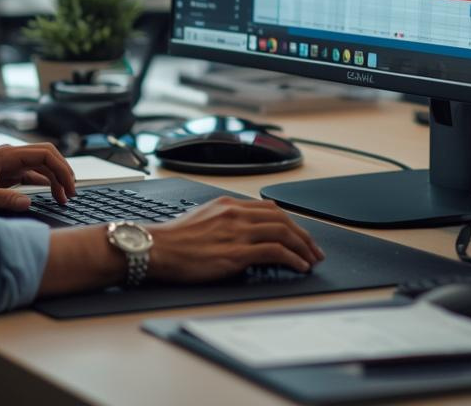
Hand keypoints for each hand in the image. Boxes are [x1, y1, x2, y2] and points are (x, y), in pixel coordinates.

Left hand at [0, 143, 76, 211]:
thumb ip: (1, 199)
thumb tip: (27, 202)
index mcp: (5, 155)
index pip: (45, 153)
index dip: (62, 169)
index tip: (70, 187)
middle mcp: (9, 156)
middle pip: (47, 157)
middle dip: (63, 173)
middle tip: (71, 194)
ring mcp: (7, 163)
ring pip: (40, 166)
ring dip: (55, 179)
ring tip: (63, 198)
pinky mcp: (4, 173)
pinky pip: (30, 174)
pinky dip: (43, 183)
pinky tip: (48, 195)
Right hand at [144, 197, 325, 281]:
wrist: (156, 249)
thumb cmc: (173, 240)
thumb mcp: (202, 219)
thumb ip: (224, 221)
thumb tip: (242, 232)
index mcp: (228, 205)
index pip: (270, 208)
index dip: (290, 222)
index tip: (299, 234)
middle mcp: (235, 214)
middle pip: (282, 219)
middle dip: (303, 235)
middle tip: (314, 249)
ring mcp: (237, 233)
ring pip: (283, 232)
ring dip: (303, 247)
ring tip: (311, 260)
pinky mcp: (236, 253)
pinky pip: (275, 251)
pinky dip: (292, 258)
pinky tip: (298, 266)